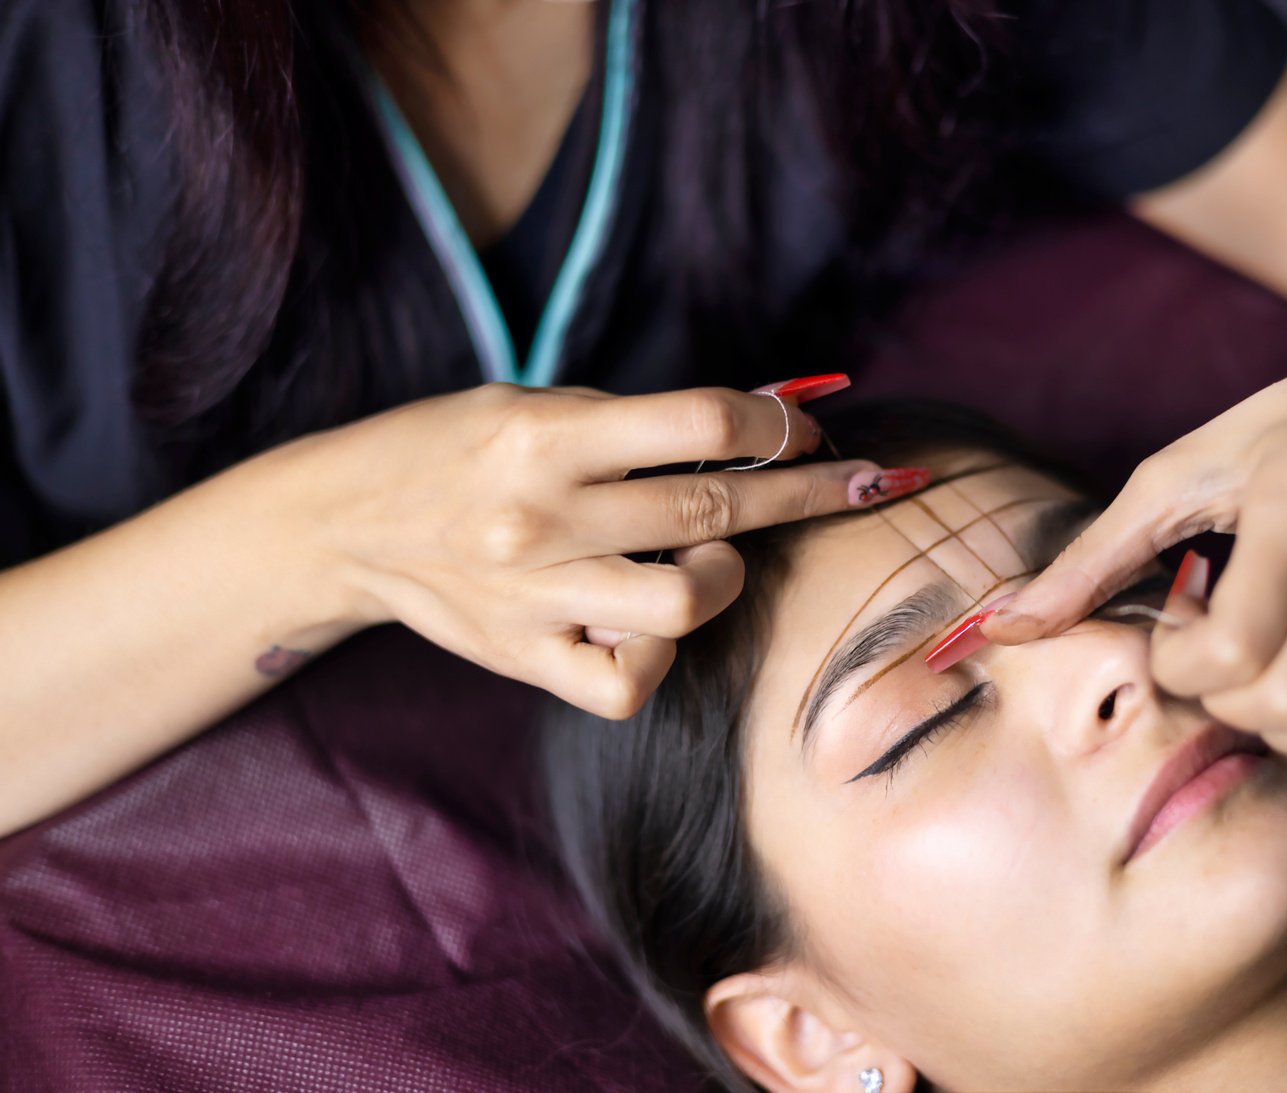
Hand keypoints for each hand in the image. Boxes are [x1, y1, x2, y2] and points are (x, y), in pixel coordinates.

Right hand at [294, 380, 909, 717]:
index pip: (701, 426)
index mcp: (546, 435)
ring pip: (682, 606)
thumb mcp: (539, 405)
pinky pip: (627, 683)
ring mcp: (533, 597)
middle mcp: (540, 517)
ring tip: (713, 559)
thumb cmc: (454, 450)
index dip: (778, 427)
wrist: (348, 522)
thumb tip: (766, 419)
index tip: (810, 430)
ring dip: (726, 577)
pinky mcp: (524, 658)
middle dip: (806, 493)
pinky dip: (659, 657)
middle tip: (858, 482)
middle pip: (711, 514)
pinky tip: (652, 623)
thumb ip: (642, 422)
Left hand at [984, 322, 1286, 759]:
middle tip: (1213, 659)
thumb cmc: (1277, 433)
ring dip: (1284, 730)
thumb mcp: (1175, 474)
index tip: (1179, 628)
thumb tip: (999, 629)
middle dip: (1227, 704)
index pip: (1239, 646)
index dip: (1183, 665)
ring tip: (1259, 675)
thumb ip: (1089, 559)